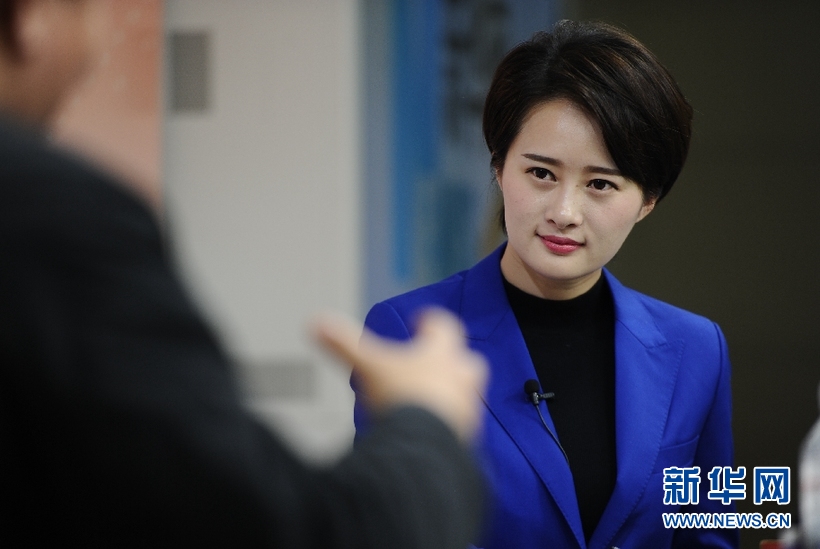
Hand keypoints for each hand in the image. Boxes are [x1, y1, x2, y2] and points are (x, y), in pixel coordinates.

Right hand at [313, 308, 487, 442]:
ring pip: (467, 393)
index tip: (422, 321)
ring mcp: (466, 407)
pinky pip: (462, 425)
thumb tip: (315, 322)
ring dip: (452, 392)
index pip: (444, 325)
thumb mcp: (367, 366)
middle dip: (452, 359)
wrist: (422, 447)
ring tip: (431, 398)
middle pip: (466, 359)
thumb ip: (342, 344)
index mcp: (440, 353)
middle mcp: (460, 376)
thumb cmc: (401, 399)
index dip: (431, 321)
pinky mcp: (465, 436)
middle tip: (434, 362)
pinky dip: (449, 422)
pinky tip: (431, 429)